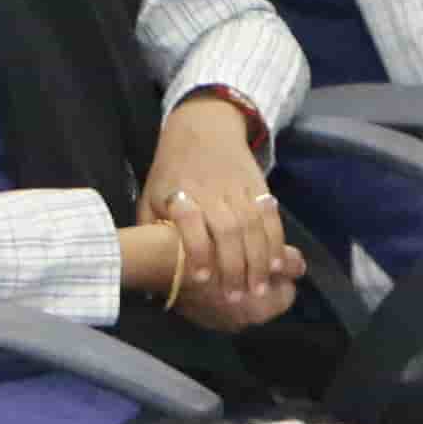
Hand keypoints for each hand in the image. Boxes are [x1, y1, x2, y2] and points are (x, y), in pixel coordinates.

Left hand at [137, 96, 300, 330]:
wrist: (203, 125)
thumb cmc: (172, 169)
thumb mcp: (151, 194)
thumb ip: (149, 229)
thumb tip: (145, 268)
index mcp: (181, 194)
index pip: (190, 222)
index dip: (197, 250)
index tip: (201, 278)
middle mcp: (212, 191)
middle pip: (228, 230)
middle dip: (234, 267)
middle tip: (236, 298)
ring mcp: (238, 188)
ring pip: (253, 226)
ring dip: (259, 260)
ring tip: (259, 289)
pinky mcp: (258, 185)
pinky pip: (270, 216)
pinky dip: (276, 240)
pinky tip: (277, 263)